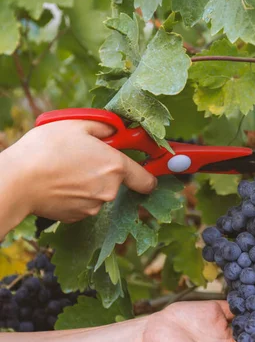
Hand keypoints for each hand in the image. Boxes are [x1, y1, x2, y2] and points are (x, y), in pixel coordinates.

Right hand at [1, 120, 156, 223]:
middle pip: (116, 181)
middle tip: (83, 156)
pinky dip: (75, 194)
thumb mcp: (77, 124)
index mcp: (115, 167)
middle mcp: (109, 191)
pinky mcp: (77, 217)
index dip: (149, 174)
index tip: (148, 169)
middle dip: (105, 170)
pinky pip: (83, 203)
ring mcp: (93, 207)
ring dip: (88, 182)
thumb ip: (105, 127)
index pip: (147, 179)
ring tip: (64, 168)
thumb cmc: (46, 149)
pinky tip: (58, 182)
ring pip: (98, 192)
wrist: (18, 181)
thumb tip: (116, 130)